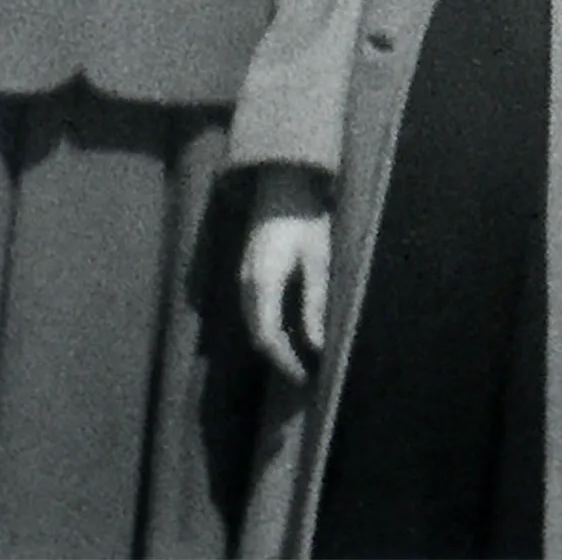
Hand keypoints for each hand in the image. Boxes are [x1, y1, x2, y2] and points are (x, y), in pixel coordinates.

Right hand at [240, 166, 333, 384]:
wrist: (283, 182)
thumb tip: (315, 346)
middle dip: (279, 358)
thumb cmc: (306, 218)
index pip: (267, 337)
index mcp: (263, 283)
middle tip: (304, 375)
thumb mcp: (318, 262)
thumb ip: (315, 304)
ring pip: (253, 323)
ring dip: (273, 343)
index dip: (285, 362)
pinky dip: (269, 327)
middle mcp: (246, 284)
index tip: (305, 378)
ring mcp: (243, 276)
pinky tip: (289, 331)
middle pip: (256, 334)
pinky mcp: (247, 270)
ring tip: (299, 359)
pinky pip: (253, 310)